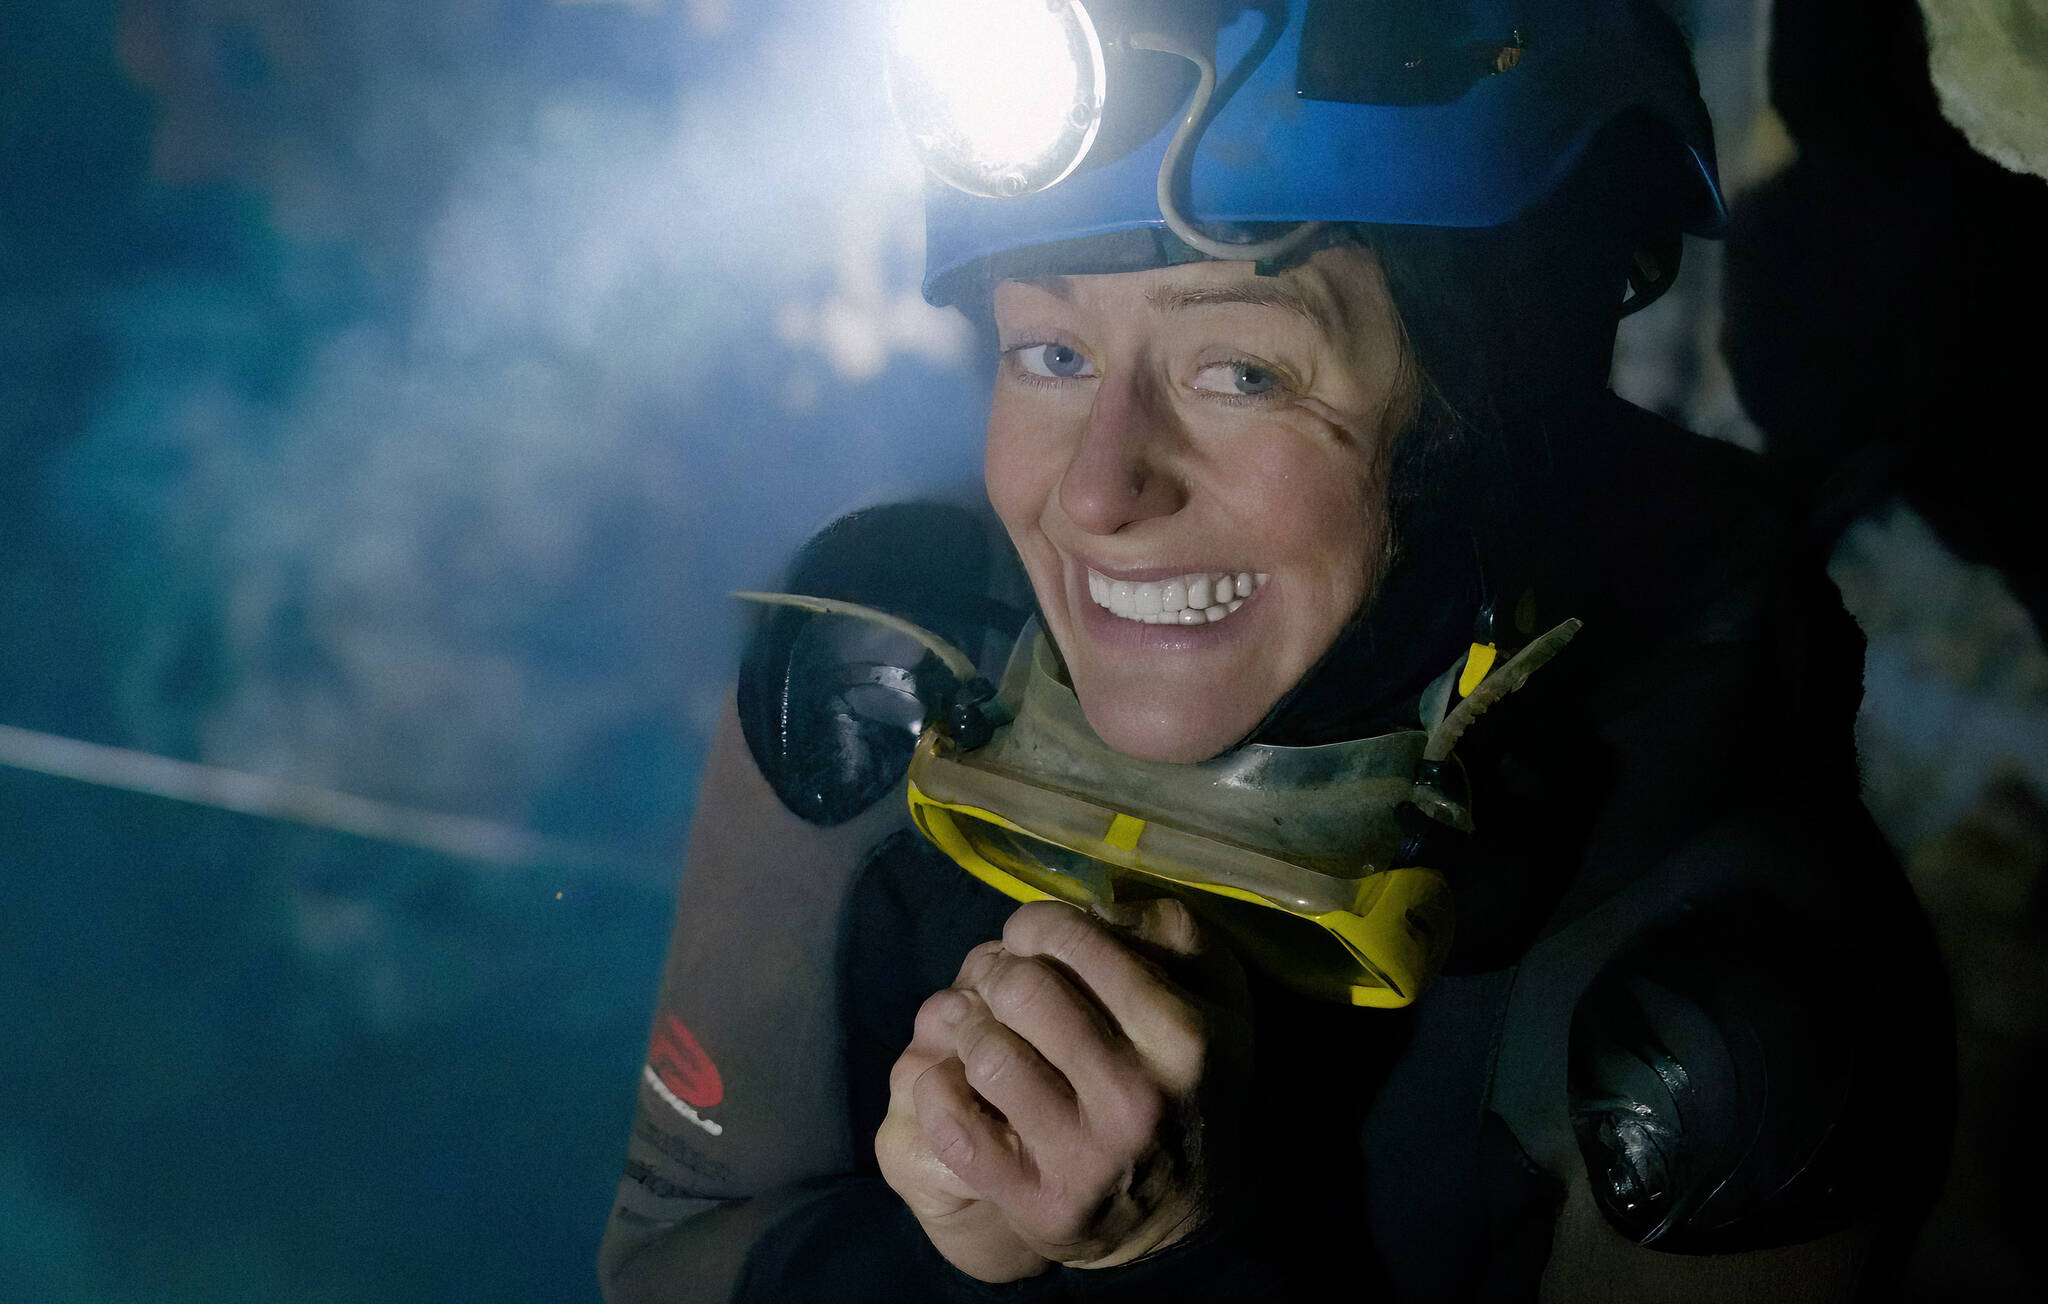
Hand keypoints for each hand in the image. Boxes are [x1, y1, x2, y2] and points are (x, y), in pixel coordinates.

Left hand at [882, 898, 1249, 1278]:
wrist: (1192, 1214)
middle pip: (1019, 989)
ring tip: (985, 1032)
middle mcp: (1136, 1098)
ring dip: (971, 1030)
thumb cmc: (1194, 1079)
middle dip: (999, 973)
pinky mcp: (1038, 1203)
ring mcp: (1085, 1158)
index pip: (1071, 940)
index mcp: (1183, 1036)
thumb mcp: (1218, 995)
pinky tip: (956, 1078)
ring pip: (985, 1053)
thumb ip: (1166, 932)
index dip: (1036, 925)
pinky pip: (952, 1124)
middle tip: (1004, 985)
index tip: (1031, 939)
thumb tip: (1091, 906)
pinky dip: (938, 1089)